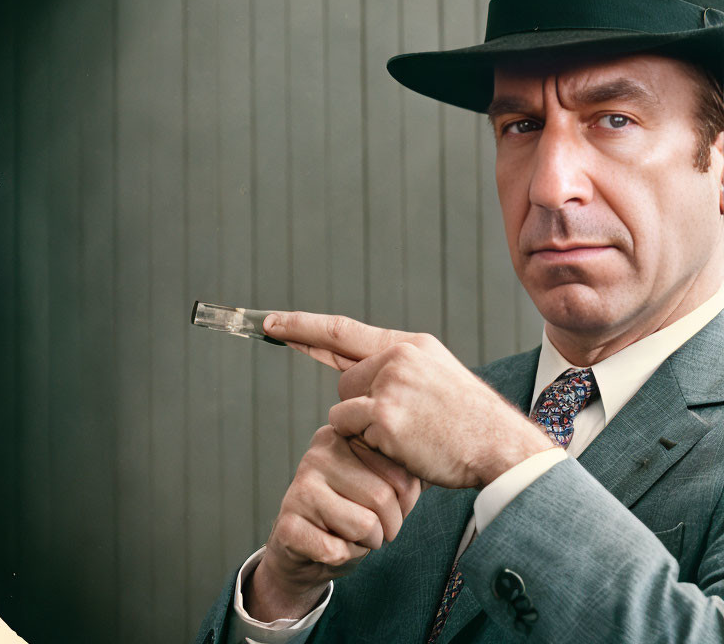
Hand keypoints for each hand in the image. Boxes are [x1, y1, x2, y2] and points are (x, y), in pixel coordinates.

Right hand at [245, 425, 420, 621]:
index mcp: (343, 436)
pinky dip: (344, 558)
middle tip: (373, 528)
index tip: (390, 507)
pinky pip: (338, 550)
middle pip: (383, 498)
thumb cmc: (350, 512)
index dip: (405, 503)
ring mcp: (299, 487)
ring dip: (367, 544)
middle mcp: (318, 454)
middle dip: (388, 527)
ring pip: (365, 525)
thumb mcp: (378, 483)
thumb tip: (430, 472)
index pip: (400, 472)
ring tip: (350, 534)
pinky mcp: (288, 524)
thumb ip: (401, 472)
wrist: (304, 549)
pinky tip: (330, 545)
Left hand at [264, 312, 555, 488]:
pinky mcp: (384, 414)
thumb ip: (393, 368)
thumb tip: (351, 373)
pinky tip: (402, 444)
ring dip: (363, 425)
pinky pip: (347, 427)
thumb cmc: (467, 421)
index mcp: (410, 344)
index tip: (271, 323)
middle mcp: (397, 356)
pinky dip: (366, 441)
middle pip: (343, 379)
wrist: (500, 446)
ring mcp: (390, 383)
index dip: (302, 326)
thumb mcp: (435, 376)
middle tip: (401, 421)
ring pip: (343, 405)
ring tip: (409, 433)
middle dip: (358, 403)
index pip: (342, 329)